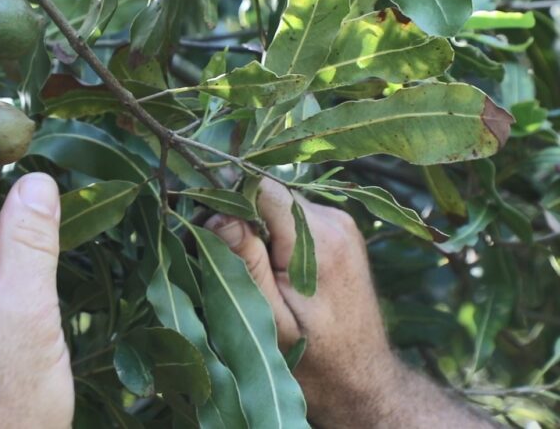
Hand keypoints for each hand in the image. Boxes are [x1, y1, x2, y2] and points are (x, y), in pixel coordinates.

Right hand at [207, 179, 494, 427]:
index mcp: (319, 242)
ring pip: (279, 203)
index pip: (262, 188)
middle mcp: (335, 222)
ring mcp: (341, 224)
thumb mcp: (271, 318)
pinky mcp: (339, 231)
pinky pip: (293, 216)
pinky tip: (270, 269)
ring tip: (249, 270)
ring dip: (257, 228)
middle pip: (269, 193)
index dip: (227, 202)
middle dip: (239, 217)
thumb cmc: (314, 360)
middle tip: (221, 258)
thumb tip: (216, 215)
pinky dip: (274, 234)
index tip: (207, 232)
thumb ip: (246, 263)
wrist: (362, 380)